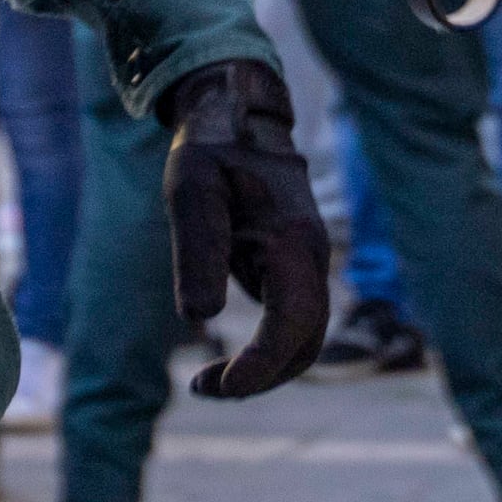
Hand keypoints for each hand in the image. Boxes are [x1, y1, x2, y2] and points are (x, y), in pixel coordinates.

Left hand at [155, 58, 331, 398]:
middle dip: (261, 376)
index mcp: (292, 241)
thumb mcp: (191, 193)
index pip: (292, 325)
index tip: (220, 385)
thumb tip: (201, 318)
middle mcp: (310, 257)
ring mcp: (306, 263)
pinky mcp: (293, 265)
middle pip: (307, 342)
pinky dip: (268, 349)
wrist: (236, 114)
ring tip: (208, 381)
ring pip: (304, 336)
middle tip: (202, 387)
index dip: (261, 366)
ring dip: (266, 368)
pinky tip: (227, 357)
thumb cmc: (211, 150)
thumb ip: (198, 251)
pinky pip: (292, 320)